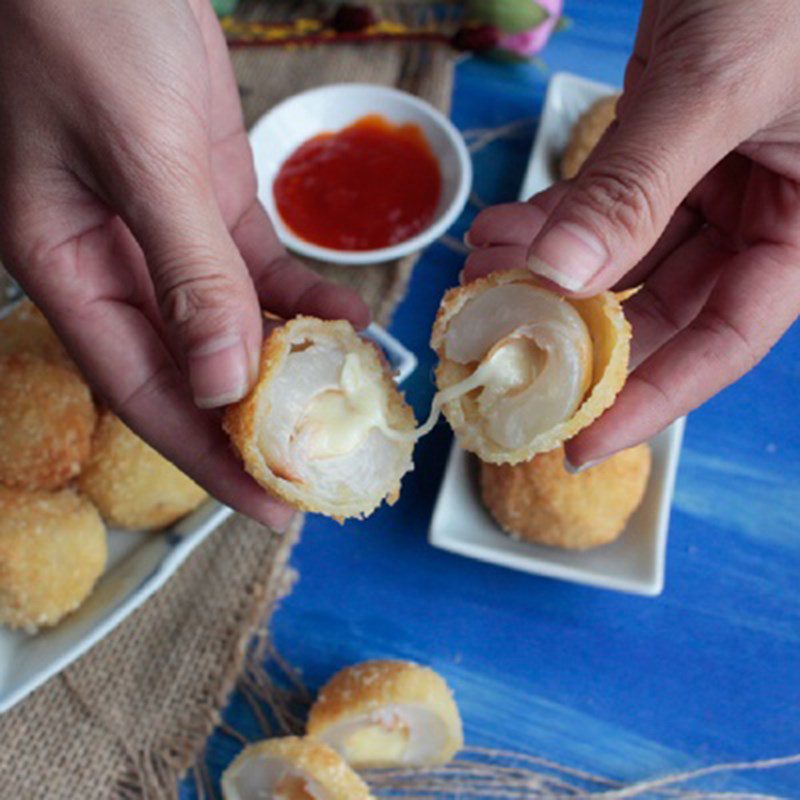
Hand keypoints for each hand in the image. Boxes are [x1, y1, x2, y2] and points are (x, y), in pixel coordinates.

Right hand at [0, 0, 368, 527]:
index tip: (270, 506)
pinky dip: (301, 300)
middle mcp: (115, 269)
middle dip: (256, 428)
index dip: (208, 459)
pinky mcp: (207, 205)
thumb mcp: (140, 154)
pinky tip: (348, 322)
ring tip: (353, 403)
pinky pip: (257, 273)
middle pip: (191, 375)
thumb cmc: (86, 27)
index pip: (144, 394)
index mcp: (69, 270)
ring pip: (232, 328)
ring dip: (291, 364)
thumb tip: (222, 381)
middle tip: (322, 474)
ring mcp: (165, 238)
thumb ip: (186, 273)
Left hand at [464, 0, 799, 468]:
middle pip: (664, 307)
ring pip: (624, 257)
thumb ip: (637, 188)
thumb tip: (561, 276)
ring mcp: (714, 178)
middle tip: (506, 358)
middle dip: (578, 332)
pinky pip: (606, 204)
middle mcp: (765, 211)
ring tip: (484, 280)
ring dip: (550, 273)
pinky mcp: (668, 145)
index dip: (653, 398)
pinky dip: (553, 221)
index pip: (727, 340)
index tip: (582, 442)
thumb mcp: (716, 85)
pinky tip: (502, 232)